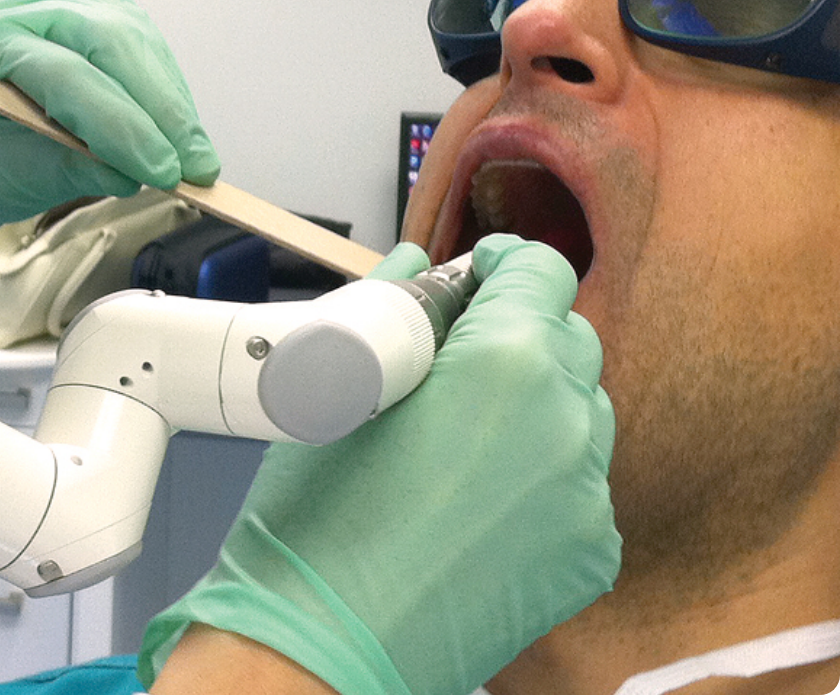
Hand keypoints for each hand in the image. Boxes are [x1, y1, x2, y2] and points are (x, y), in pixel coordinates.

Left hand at [0, 0, 220, 228]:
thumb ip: (65, 172)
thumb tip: (133, 174)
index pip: (70, 78)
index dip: (125, 128)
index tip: (163, 171)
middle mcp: (20, 2)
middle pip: (112, 40)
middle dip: (163, 108)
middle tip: (195, 163)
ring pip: (130, 31)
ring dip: (167, 93)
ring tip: (189, 148)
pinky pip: (133, 29)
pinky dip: (157, 74)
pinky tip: (170, 112)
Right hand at [140, 235, 619, 694]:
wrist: (321, 643)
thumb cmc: (316, 521)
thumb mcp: (342, 384)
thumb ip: (395, 310)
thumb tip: (416, 267)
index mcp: (506, 362)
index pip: (542, 270)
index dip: (503, 263)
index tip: (476, 277)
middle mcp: (566, 421)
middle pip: (568, 337)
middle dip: (517, 331)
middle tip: (455, 357)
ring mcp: (586, 494)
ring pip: (580, 411)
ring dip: (535, 402)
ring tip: (463, 434)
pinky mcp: (589, 553)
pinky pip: (580, 484)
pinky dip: (542, 475)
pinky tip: (478, 497)